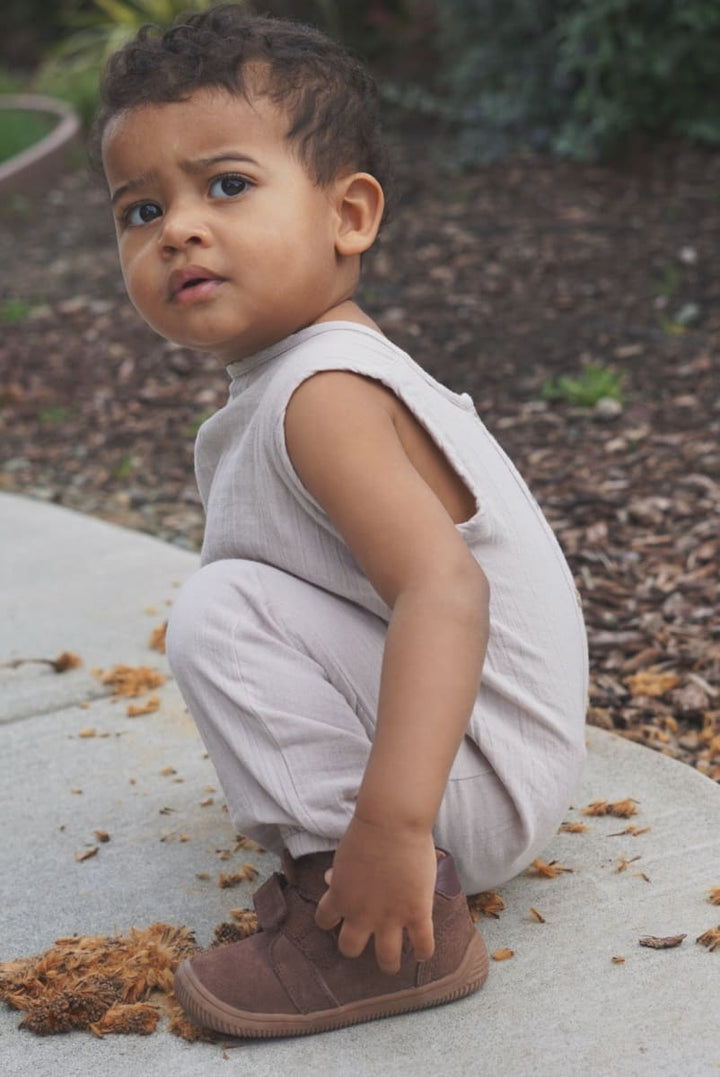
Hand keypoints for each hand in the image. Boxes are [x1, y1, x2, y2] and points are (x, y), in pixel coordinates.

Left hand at [314, 815, 436, 973]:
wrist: (392, 822)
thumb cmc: (367, 831)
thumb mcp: (344, 854)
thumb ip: (338, 873)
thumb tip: (329, 879)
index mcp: (340, 897)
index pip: (324, 921)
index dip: (331, 921)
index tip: (339, 919)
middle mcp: (361, 914)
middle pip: (350, 948)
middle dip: (355, 947)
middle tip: (365, 941)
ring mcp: (390, 917)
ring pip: (386, 958)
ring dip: (388, 962)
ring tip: (392, 963)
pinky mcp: (417, 913)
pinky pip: (423, 944)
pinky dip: (423, 952)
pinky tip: (423, 953)